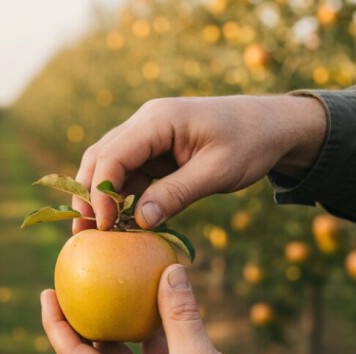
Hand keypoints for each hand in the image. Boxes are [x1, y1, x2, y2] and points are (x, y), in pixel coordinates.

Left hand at [40, 264, 273, 353]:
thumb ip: (180, 313)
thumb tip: (170, 270)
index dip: (56, 325)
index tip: (47, 293)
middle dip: (76, 321)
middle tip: (69, 287)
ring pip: (118, 353)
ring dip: (111, 324)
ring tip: (104, 290)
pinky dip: (145, 330)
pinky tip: (150, 303)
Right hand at [72, 95, 325, 231]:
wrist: (273, 125)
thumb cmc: (251, 143)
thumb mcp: (218, 172)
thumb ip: (177, 194)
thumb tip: (139, 221)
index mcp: (158, 120)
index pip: (112, 156)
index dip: (100, 192)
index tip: (104, 226)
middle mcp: (144, 122)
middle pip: (100, 157)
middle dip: (87, 194)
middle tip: (82, 233)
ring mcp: (147, 135)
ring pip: (108, 165)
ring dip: (99, 196)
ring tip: (93, 232)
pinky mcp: (153, 149)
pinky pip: (127, 172)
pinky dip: (119, 196)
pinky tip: (118, 221)